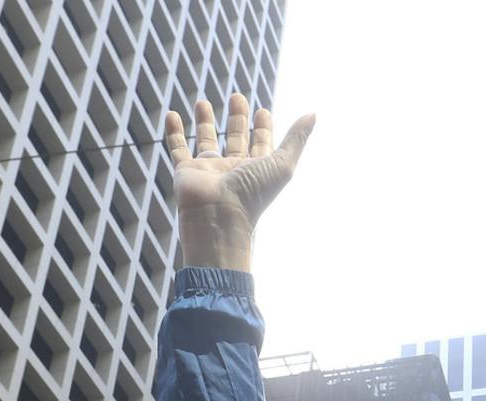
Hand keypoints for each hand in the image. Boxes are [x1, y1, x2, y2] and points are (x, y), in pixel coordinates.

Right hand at [165, 93, 315, 270]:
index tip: (263, 111)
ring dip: (204, 121)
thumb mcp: (282, 164)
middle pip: (236, 139)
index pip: (262, 144)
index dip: (263, 128)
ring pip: (206, 141)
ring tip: (202, 101)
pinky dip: (174, 133)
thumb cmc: (252, 195)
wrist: (218, 219)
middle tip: (238, 97)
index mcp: (256, 169)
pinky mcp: (186, 172)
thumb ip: (296, 139)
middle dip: (238, 118)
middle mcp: (233, 169)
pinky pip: (177, 149)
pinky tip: (172, 114)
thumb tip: (314, 114)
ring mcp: (208, 170)